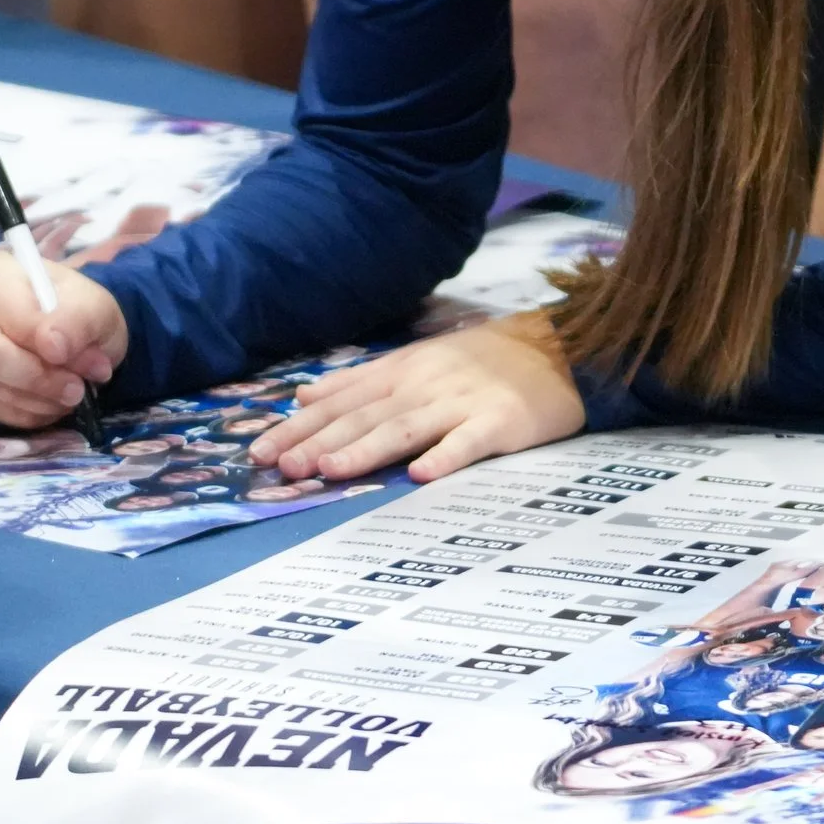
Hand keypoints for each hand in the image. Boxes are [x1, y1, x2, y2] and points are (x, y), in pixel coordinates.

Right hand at [0, 249, 126, 425]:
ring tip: (71, 395)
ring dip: (36, 399)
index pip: (5, 309)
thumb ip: (80, 319)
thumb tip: (55, 346)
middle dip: (37, 378)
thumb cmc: (77, 312)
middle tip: (76, 388)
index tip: (68, 354)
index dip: (40, 337)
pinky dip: (24, 412)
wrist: (69, 333)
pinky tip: (49, 404)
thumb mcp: (95, 306)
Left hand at [248, 311, 581, 481]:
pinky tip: (422, 476)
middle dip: (320, 442)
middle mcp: (427, 383)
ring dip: (366, 450)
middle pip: (366, 416)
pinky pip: (471, 441)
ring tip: (329, 473)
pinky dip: (447, 456)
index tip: (260, 450)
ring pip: (407, 427)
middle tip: (282, 468)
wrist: (563, 347)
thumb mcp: (419, 359)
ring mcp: (465, 401)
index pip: (342, 401)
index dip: (301, 426)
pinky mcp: (503, 421)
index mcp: (404, 370)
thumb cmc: (487, 360)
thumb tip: (303, 395)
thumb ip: (362, 379)